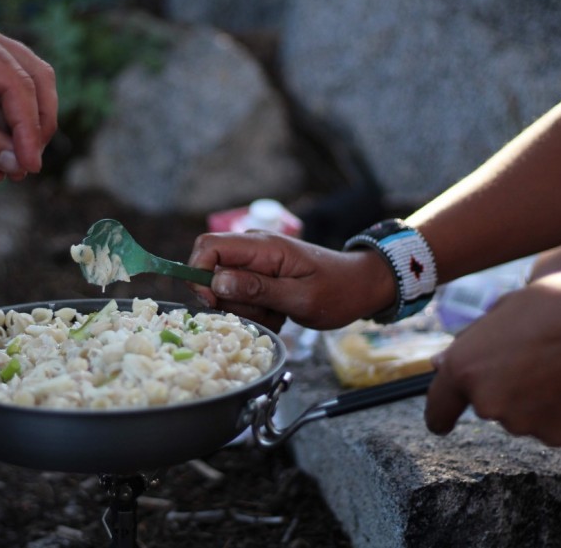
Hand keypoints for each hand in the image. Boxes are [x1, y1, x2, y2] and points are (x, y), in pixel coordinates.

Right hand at [187, 231, 395, 331]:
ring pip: (224, 287)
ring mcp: (256, 260)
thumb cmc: (338, 291)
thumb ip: (258, 290)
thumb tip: (216, 283)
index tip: (212, 302)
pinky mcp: (259, 274)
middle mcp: (254, 248)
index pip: (208, 246)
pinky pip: (239, 293)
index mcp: (263, 246)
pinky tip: (278, 313)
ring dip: (244, 308)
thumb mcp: (300, 298)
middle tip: (258, 314)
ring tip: (277, 314)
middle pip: (211, 269)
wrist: (362, 286)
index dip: (198, 274)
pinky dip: (254, 309)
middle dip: (225, 299)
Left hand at [425, 269, 560, 445]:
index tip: (441, 423)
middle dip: (503, 389)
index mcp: (462, 369)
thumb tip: (439, 364)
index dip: (440, 416)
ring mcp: (522, 422)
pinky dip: (560, 410)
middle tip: (531, 359)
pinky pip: (551, 424)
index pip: (438, 409)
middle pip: (487, 406)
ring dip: (533, 400)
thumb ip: (466, 345)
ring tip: (558, 366)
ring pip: (521, 416)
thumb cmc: (553, 305)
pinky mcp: (557, 435)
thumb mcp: (499, 313)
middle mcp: (486, 402)